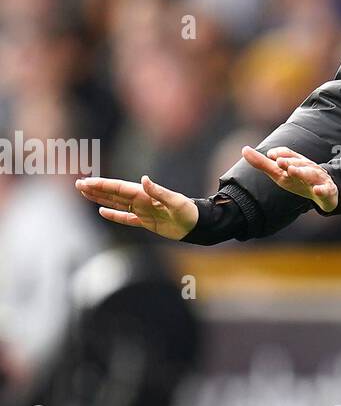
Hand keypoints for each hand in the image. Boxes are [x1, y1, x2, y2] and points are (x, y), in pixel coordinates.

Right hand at [75, 174, 198, 238]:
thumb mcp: (175, 201)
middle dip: (96, 188)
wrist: (197, 226)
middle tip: (78, 183)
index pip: (118, 188)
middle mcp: (141, 200)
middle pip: (113, 193)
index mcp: (144, 194)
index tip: (86, 181)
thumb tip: (144, 179)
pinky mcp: (146, 222)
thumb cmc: (188, 212)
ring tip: (85, 193)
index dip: (101, 185)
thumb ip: (158, 191)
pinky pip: (126, 218)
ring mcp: (142, 211)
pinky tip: (102, 212)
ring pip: (116, 203)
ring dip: (101, 198)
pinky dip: (114, 215)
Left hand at [242, 145, 338, 212]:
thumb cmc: (298, 181)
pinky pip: (326, 190)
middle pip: (298, 163)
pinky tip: (317, 190)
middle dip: (289, 161)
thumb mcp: (279, 173)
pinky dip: (322, 190)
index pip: (288, 154)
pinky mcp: (327, 190)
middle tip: (279, 162)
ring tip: (292, 171)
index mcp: (296, 162)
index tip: (271, 155)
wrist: (325, 193)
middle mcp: (307, 167)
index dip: (280, 153)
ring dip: (302, 172)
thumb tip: (244, 149)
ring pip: (311, 173)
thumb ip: (262, 163)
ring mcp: (318, 178)